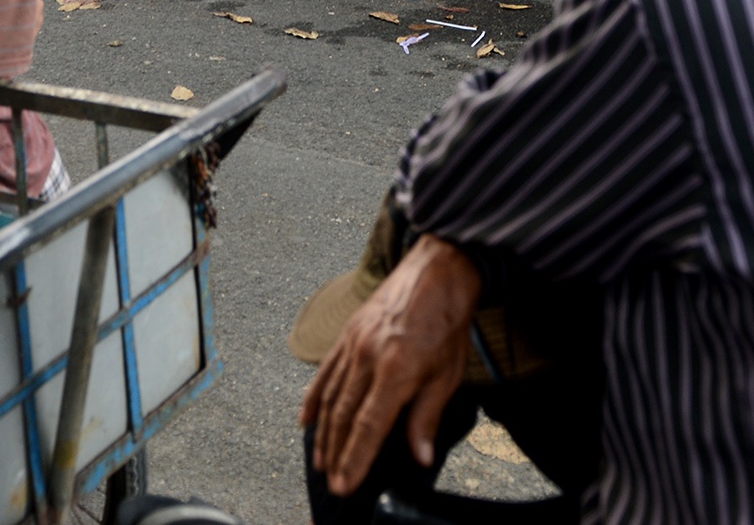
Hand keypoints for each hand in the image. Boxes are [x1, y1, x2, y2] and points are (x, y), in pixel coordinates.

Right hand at [299, 235, 480, 496]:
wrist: (437, 271)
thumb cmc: (446, 321)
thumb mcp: (447, 374)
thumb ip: (426, 417)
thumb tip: (420, 457)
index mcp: (396, 368)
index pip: (369, 425)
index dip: (355, 458)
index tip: (345, 484)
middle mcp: (367, 355)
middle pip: (344, 415)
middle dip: (336, 453)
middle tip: (331, 482)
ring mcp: (352, 342)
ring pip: (330, 396)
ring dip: (323, 432)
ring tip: (320, 460)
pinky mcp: (346, 333)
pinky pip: (325, 371)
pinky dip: (313, 398)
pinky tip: (307, 420)